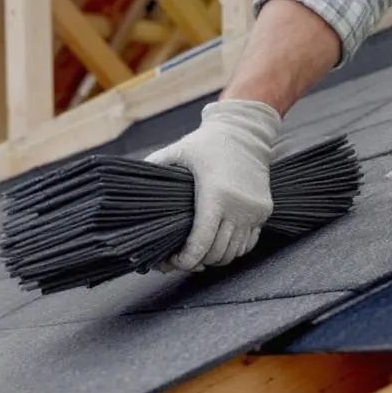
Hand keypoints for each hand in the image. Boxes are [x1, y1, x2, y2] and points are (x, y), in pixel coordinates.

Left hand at [144, 99, 280, 270]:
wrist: (246, 130)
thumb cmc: (207, 143)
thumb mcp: (177, 152)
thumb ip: (153, 167)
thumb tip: (127, 185)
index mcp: (215, 195)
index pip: (201, 243)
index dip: (186, 259)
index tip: (174, 261)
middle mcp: (238, 207)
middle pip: (216, 253)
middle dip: (197, 262)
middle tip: (180, 259)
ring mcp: (253, 211)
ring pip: (233, 253)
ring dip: (214, 258)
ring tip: (198, 253)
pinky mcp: (264, 211)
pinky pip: (248, 244)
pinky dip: (232, 250)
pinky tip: (217, 243)